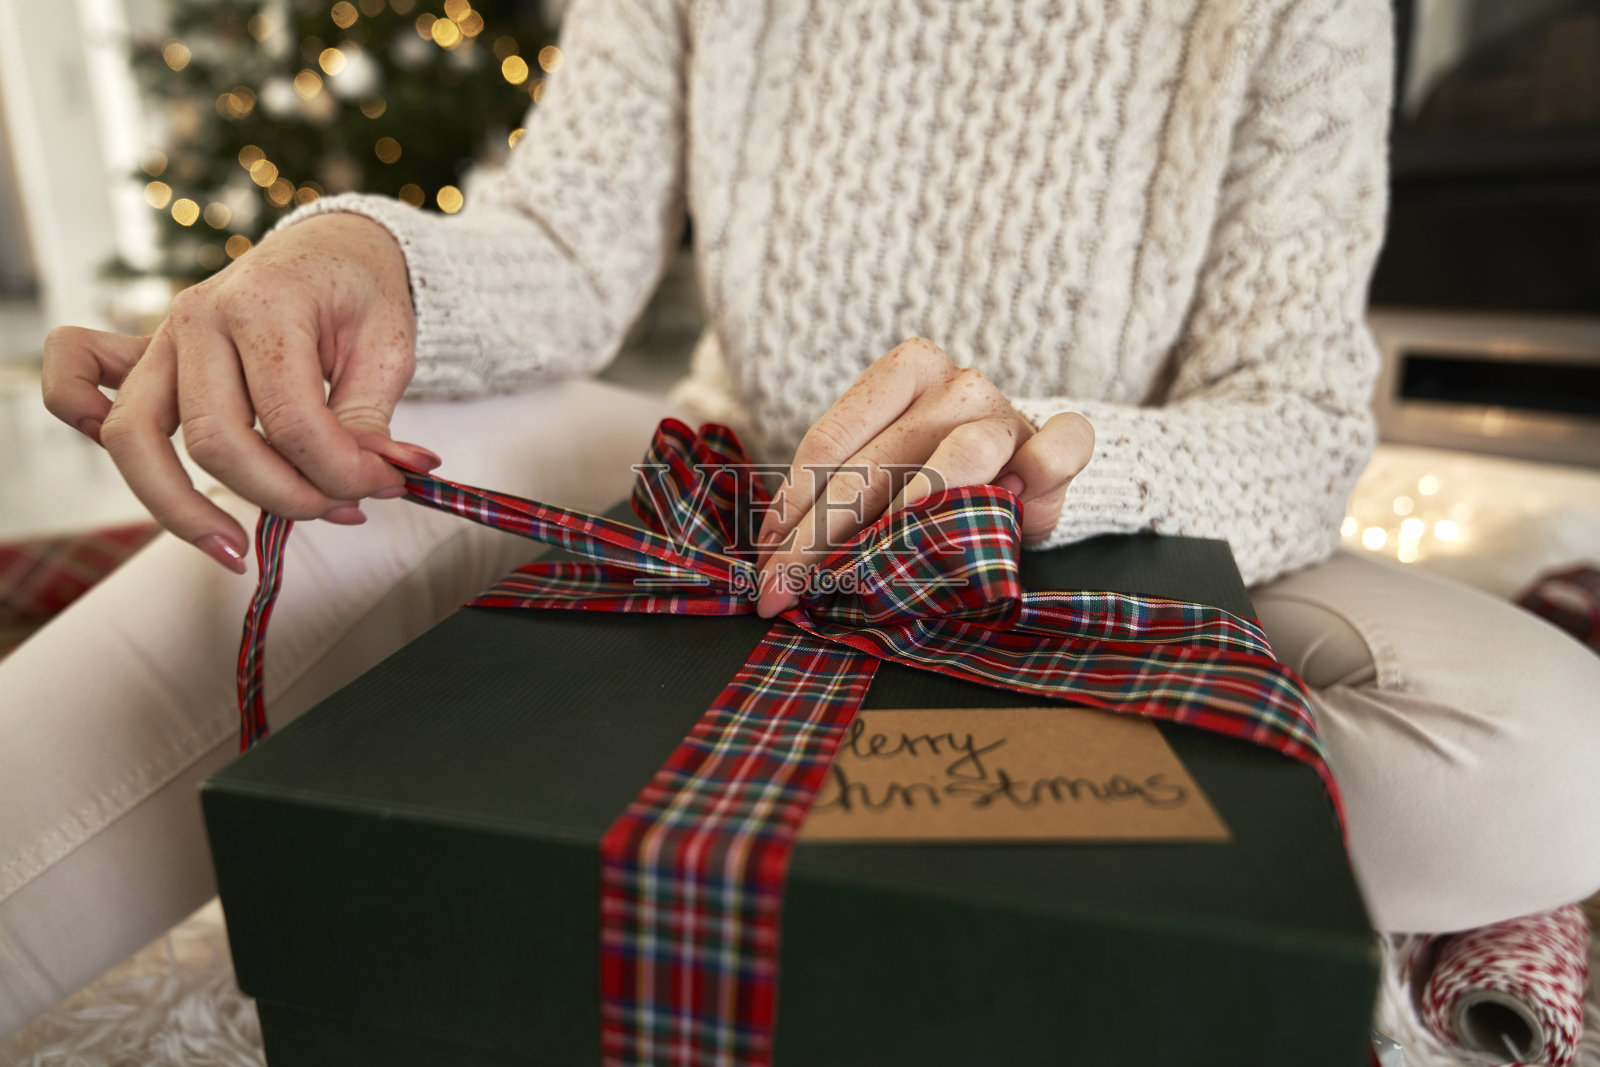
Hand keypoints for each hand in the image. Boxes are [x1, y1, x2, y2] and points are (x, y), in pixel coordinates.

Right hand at [41, 213, 437, 573]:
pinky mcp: (145, 357)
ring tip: (235, 550)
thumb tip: (377, 480)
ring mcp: (162, 339)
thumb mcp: (390, 347)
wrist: (332, 248)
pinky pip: (76, 385)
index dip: (342, 472)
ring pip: (135, 440)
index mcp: (265, 305)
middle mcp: (198, 319)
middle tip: (340, 509)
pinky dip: (83, 421)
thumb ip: (373, 419)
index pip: (293, 420)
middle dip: (284, 496)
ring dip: (183, 509)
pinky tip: (147, 470)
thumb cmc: (358, 293)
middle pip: (215, 441)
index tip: (383, 486)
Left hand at [753, 337, 1093, 616]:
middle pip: (880, 461)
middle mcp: (957, 383)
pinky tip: (1012, 509)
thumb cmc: (940, 473)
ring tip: (869, 571)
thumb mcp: (885, 471)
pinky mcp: (1057, 439)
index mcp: (905, 372)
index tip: (770, 556)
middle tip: (791, 586)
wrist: (1025, 467)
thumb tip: (778, 553)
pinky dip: (1037, 473)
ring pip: (959, 456)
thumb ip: (843, 495)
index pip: (833, 440)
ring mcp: (1008, 410)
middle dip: (827, 534)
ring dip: (910, 521)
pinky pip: (1057, 449)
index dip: (795, 504)